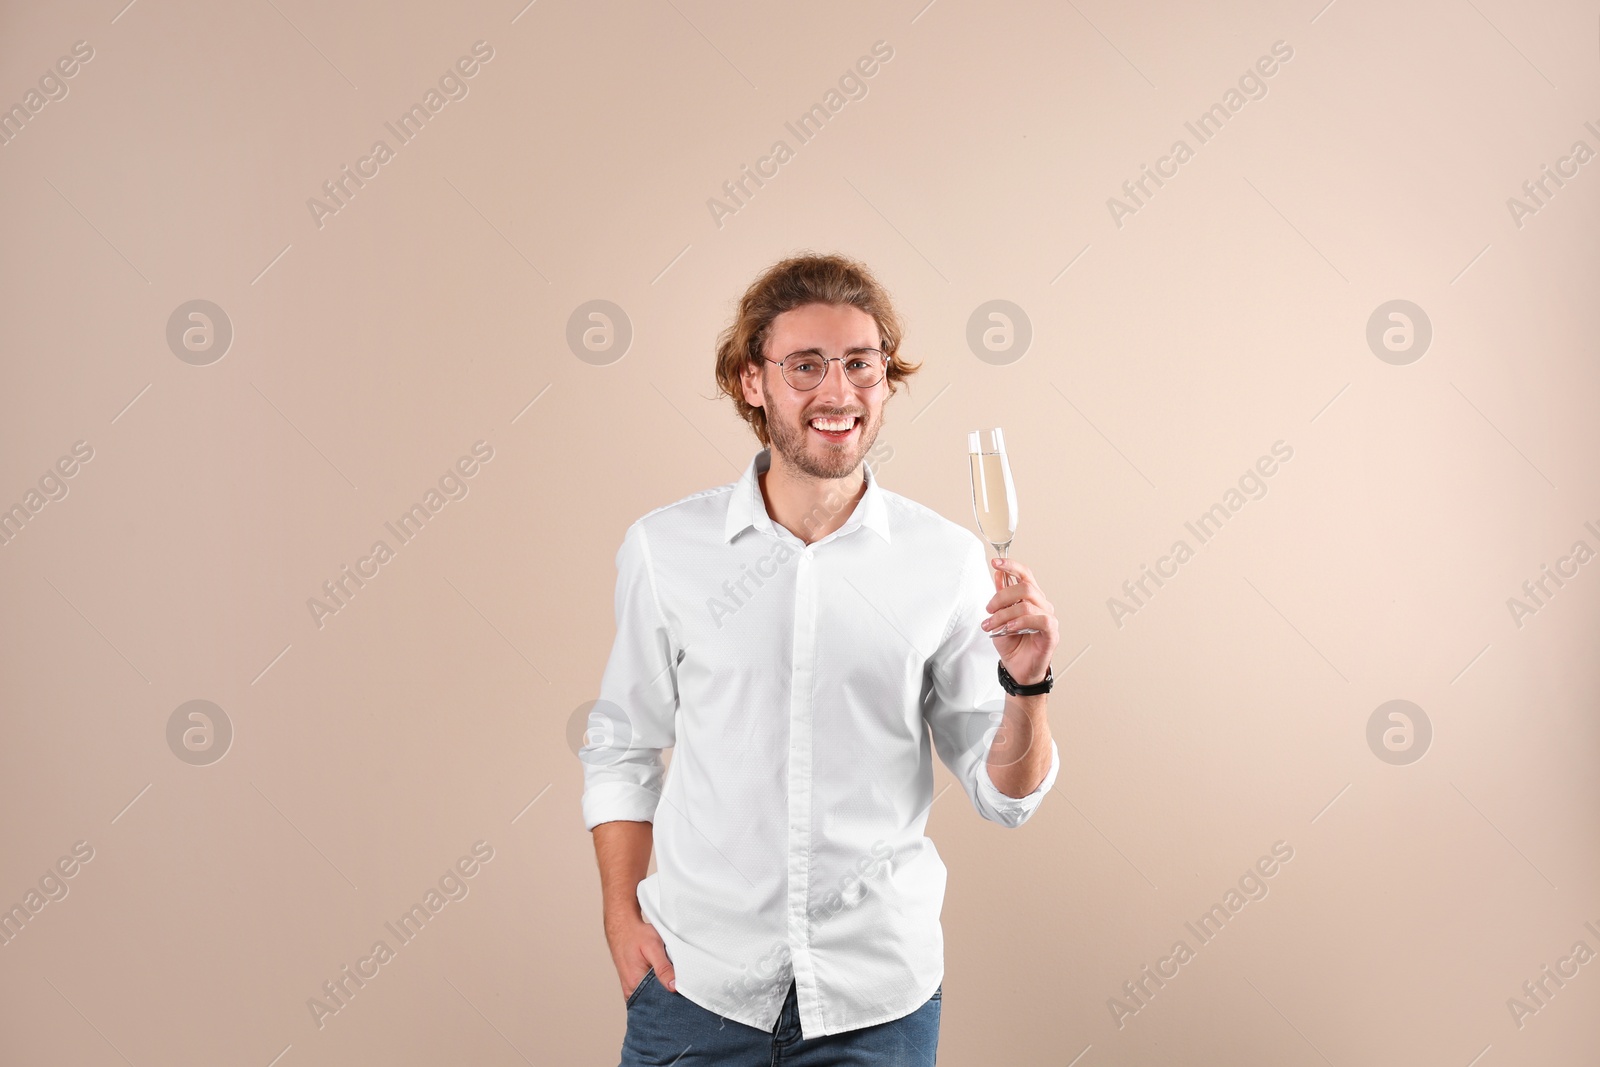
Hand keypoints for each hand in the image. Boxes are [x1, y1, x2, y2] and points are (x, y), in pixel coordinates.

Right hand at [607, 911, 676, 1001]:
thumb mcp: (653, 947)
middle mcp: (631, 990)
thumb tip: (674, 987)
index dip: (673, 997)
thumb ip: (663, 968)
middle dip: (669, 995)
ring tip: (670, 979)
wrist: (623, 928)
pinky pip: (647, 992)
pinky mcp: (632, 985)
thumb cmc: (637, 935)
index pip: (659, 1000)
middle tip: (680, 983)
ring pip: (652, 996)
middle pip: (655, 1000)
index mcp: (635, 984)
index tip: (685, 991)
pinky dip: (656, 987)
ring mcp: (631, 989)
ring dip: (662, 990)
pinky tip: (663, 979)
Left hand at [980, 557, 1058, 685]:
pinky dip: (1021, 622)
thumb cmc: (1013, 643)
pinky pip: (1040, 620)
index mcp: (1031, 598)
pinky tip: (1009, 628)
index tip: (995, 561)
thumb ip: (1001, 597)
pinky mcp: (1052, 632)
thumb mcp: (1000, 617)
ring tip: (991, 625)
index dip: (1011, 565)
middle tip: (988, 610)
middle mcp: (1042, 605)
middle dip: (1000, 598)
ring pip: (1027, 604)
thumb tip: (998, 573)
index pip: (1025, 574)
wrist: (1018, 668)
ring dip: (1004, 614)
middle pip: (1024, 587)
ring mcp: (1048, 618)